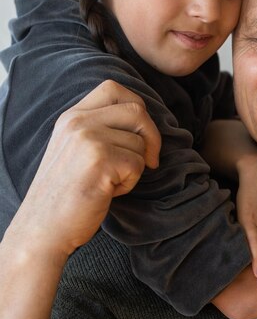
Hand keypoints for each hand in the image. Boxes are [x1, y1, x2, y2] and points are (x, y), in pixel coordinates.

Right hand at [10, 80, 160, 255]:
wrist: (42, 229)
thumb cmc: (67, 193)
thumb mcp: (77, 149)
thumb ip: (101, 128)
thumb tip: (145, 121)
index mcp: (71, 116)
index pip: (114, 89)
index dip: (137, 106)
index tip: (140, 133)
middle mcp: (77, 122)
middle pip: (136, 110)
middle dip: (151, 137)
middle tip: (149, 161)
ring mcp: (87, 139)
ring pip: (140, 142)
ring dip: (136, 166)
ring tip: (110, 181)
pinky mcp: (99, 160)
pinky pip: (138, 164)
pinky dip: (130, 183)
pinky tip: (107, 192)